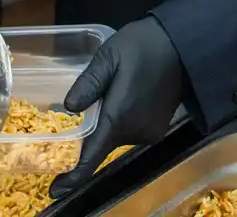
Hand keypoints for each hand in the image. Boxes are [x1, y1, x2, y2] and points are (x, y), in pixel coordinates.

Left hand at [48, 16, 183, 197]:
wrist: (182, 45)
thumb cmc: (142, 46)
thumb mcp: (108, 56)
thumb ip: (89, 83)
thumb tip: (68, 108)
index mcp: (119, 117)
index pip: (92, 156)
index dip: (73, 176)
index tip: (54, 190)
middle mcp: (135, 132)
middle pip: (101, 143)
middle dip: (88, 132)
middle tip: (83, 103)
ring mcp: (148, 133)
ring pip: (115, 136)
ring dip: (105, 123)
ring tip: (108, 90)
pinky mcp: (157, 129)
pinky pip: (129, 131)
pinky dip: (119, 121)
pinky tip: (121, 97)